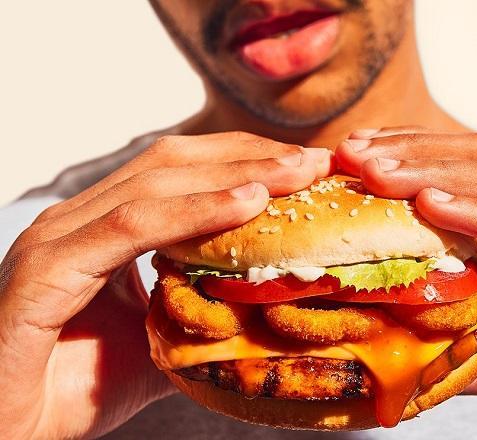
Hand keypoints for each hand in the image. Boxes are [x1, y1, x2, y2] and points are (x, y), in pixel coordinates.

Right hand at [0, 132, 331, 438]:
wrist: (12, 432)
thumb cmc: (78, 387)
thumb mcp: (161, 335)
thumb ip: (199, 305)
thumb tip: (260, 297)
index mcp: (102, 226)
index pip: (180, 171)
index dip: (244, 160)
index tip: (303, 167)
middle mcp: (78, 220)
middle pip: (174, 163)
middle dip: (250, 157)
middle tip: (314, 161)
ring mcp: (59, 238)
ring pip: (156, 183)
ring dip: (235, 174)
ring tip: (296, 174)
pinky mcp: (46, 270)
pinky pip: (130, 228)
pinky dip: (193, 212)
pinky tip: (246, 203)